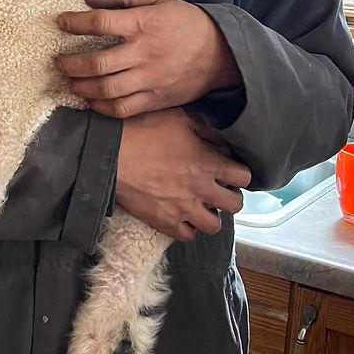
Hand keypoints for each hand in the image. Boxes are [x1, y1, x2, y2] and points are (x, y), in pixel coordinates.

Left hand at [57, 0, 241, 115]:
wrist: (221, 53)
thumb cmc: (186, 23)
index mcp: (143, 24)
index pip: (99, 23)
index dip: (74, 22)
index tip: (60, 22)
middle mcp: (144, 53)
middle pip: (96, 63)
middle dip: (70, 64)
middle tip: (58, 61)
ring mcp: (149, 80)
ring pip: (106, 89)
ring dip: (81, 87)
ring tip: (70, 81)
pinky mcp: (155, 99)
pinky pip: (122, 108)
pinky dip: (101, 107)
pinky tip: (91, 100)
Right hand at [115, 109, 250, 240]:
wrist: (108, 154)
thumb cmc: (141, 131)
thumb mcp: (177, 117)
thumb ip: (204, 128)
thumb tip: (221, 136)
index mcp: (207, 163)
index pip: (244, 177)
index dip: (240, 173)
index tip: (232, 171)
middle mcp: (200, 190)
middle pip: (235, 205)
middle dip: (231, 197)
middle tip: (220, 190)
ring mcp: (183, 209)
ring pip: (214, 226)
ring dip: (212, 216)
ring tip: (202, 206)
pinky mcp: (164, 222)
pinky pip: (187, 236)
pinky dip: (188, 228)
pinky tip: (183, 216)